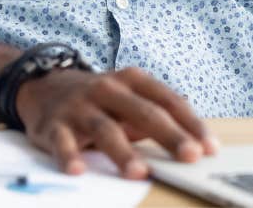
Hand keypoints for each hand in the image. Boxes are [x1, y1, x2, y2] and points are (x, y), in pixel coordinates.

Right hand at [15, 66, 219, 178]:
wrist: (43, 86)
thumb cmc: (99, 99)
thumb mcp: (130, 97)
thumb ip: (160, 113)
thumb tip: (199, 137)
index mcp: (132, 81)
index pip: (168, 101)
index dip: (191, 124)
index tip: (210, 147)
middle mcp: (107, 89)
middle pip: (143, 113)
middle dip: (169, 136)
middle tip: (190, 156)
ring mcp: (79, 107)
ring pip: (105, 129)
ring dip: (123, 152)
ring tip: (139, 172)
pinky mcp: (54, 125)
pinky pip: (61, 142)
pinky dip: (69, 156)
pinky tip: (78, 170)